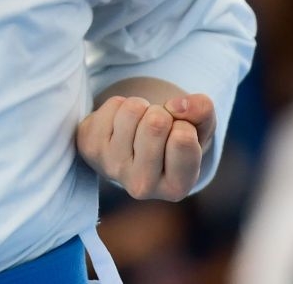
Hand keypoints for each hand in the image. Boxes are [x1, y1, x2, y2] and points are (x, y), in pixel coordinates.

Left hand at [75, 93, 216, 201]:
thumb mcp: (199, 126)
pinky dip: (122, 105)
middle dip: (161, 113)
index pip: (183, 138)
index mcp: (176, 188)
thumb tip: (176, 105)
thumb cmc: (173, 138)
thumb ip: (202, 111)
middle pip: (156, 123)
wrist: (134, 145)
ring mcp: (112, 168)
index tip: (177, 136)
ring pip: (133, 109)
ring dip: (141, 107)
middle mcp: (142, 186)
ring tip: (140, 125)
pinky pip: (113, 104)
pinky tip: (121, 125)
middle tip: (157, 128)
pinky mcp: (90, 148)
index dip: (184, 125)